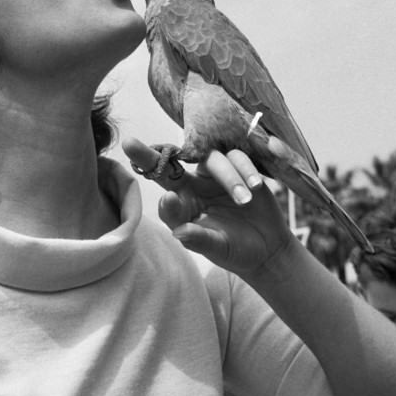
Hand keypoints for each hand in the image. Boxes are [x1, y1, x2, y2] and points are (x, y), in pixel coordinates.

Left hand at [122, 137, 294, 278]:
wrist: (266, 249)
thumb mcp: (213, 247)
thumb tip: (173, 216)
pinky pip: (239, 158)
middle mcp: (195, 181)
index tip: (129, 145)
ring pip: (214, 159)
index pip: (160, 177)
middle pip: (174, 159)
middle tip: (130, 145)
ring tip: (244, 201)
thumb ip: (194, 234)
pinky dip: (246, 170)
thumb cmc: (232, 249)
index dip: (145, 161)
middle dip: (155, 152)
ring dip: (230, 178)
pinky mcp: (242, 169)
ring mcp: (218, 173)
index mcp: (182, 198)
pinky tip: (257, 188)